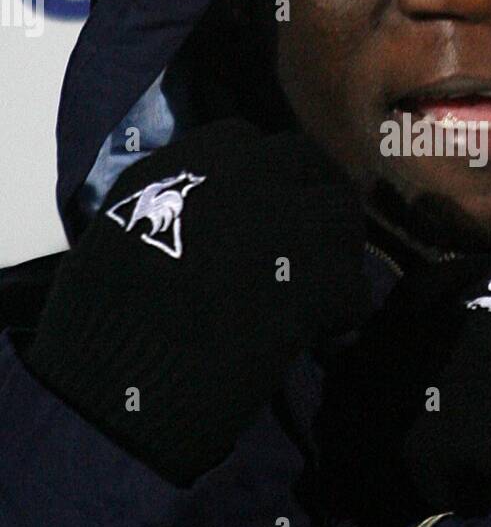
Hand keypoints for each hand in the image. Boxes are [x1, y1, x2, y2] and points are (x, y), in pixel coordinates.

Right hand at [25, 118, 372, 482]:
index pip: (253, 144)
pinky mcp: (314, 283)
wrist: (116, 382)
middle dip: (313, 201)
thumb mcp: (124, 230)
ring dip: (337, 249)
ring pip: (342, 215)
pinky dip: (341, 312)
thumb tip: (208, 212)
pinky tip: (319, 334)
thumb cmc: (102, 317)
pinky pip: (353, 287)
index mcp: (191, 161)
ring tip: (321, 287)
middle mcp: (245, 177)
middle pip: (309, 166)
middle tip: (311, 244)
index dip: (269, 178)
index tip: (270, 208)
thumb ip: (175, 202)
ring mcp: (285, 224)